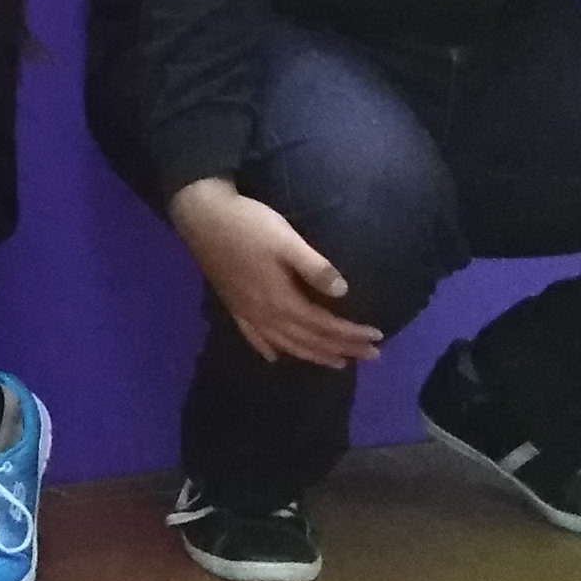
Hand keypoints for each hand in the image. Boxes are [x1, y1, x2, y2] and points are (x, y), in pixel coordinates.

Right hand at [164, 180, 379, 366]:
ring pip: (286, 344)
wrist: (202, 217)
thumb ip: (314, 267)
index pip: (325, 326)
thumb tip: (343, 292)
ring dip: (314, 355)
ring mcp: (247, 313)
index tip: (378, 337)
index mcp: (282, 301)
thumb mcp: (286, 241)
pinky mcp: (233, 306)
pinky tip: (275, 357)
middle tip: (371, 356)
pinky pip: (253, 337)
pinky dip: (268, 350)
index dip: (352, 334)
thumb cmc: (248, 225)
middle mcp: (266, 315)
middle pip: (310, 340)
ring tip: (337, 363)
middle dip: (342, 349)